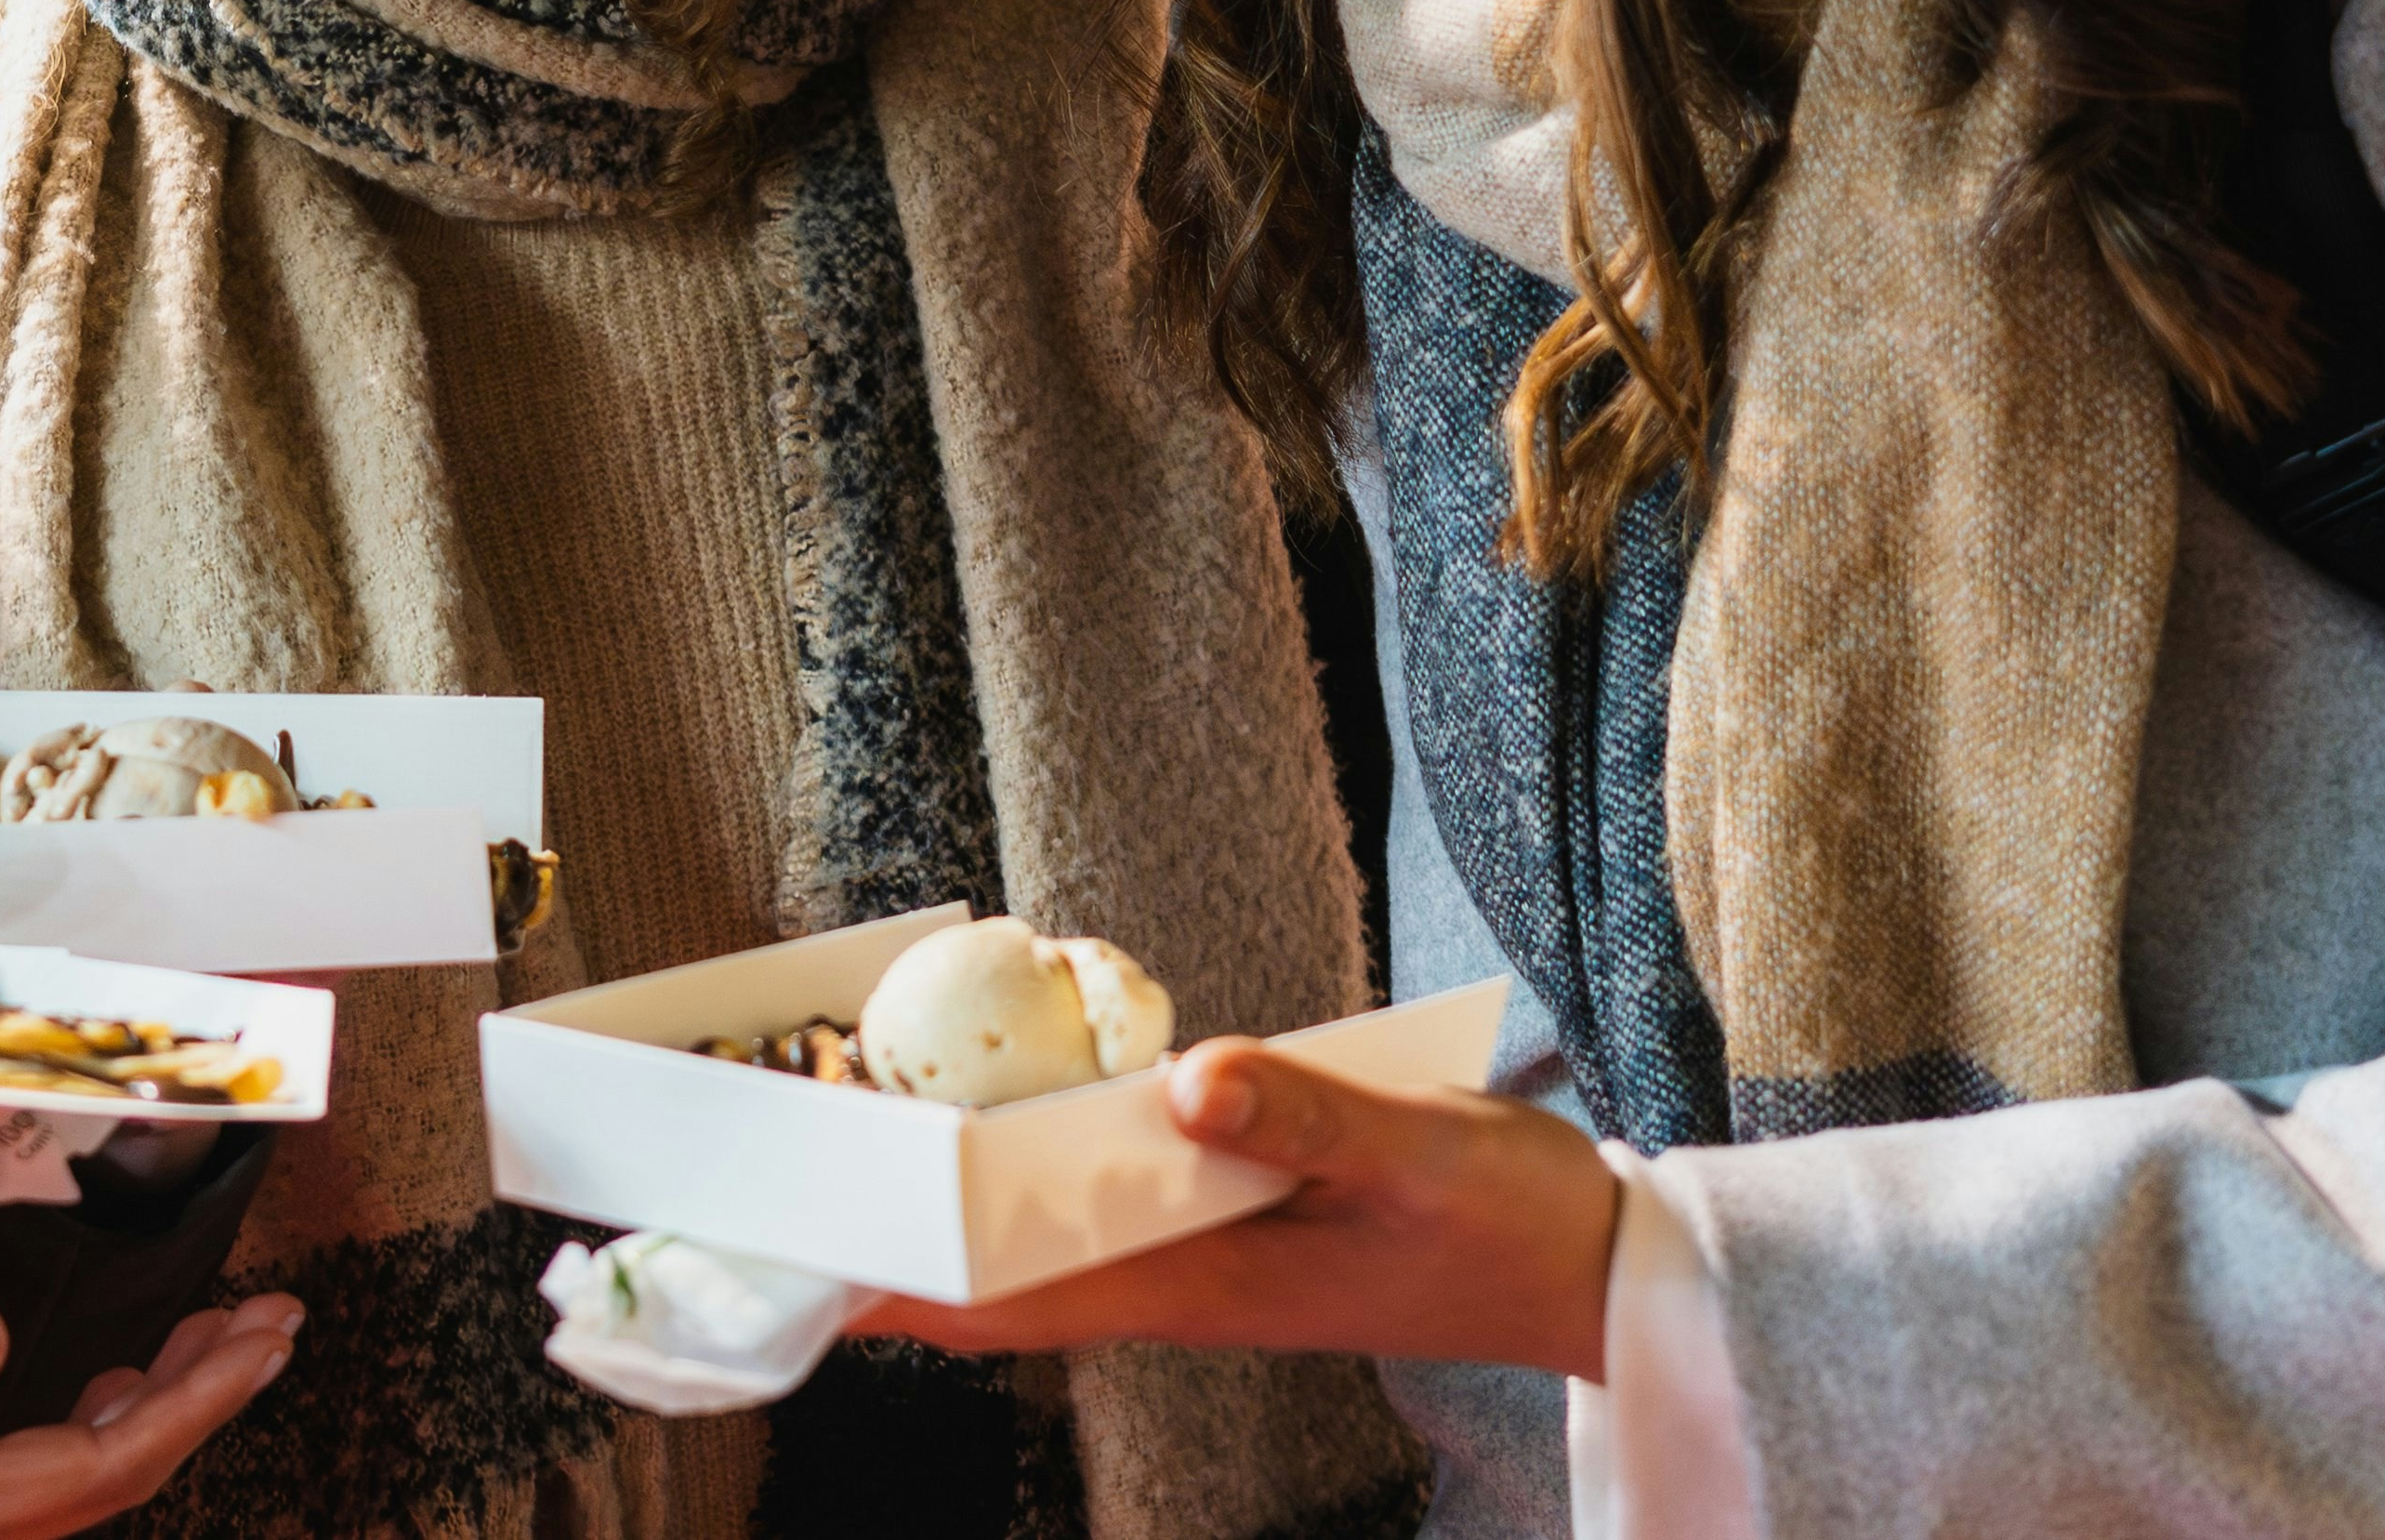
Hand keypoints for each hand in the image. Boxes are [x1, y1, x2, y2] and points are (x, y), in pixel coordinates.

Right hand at [0, 1294, 301, 1539]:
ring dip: (150, 1410)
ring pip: (74, 1482)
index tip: (270, 1331)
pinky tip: (88, 1394)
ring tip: (204, 1344)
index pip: (106, 1460)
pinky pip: (24, 1485)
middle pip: (112, 1474)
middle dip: (201, 1396)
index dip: (199, 1397)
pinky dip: (82, 1430)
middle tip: (270, 1322)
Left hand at [851, 1042, 1621, 1380]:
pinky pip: (1109, 1202)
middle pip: (1005, 1276)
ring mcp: (1208, 1255)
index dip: (906, 1291)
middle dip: (898, 1246)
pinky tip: (1007, 1116)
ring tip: (857, 1150)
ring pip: (1048, 1239)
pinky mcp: (1238, 1221)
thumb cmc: (1504, 1221)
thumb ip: (1304, 1118)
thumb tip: (1189, 1083)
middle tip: (790, 1192)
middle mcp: (1184, 1281)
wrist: (1593, 1268)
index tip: (807, 1277)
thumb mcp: (1412, 1154)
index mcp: (1205, 1285)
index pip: (1019, 1300)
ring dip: (956, 1205)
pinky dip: (1042, 1170)